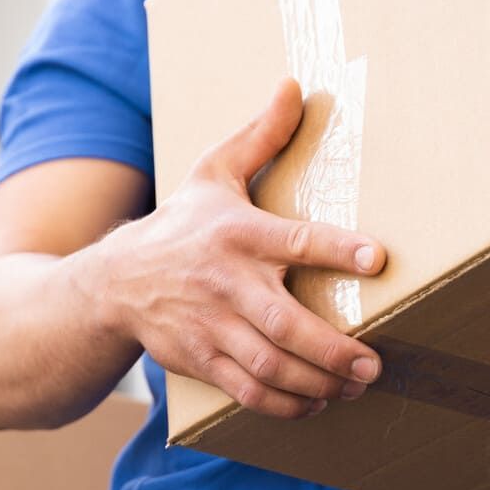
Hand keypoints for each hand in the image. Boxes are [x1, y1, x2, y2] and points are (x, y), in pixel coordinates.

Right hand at [91, 78, 387, 419]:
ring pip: (268, 365)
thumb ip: (260, 136)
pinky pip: (247, 391)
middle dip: (332, 348)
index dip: (336, 249)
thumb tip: (295, 86)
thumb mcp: (213, 173)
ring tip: (353, 386)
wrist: (113, 283)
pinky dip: (284, 404)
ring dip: (315, 382)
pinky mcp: (201, 360)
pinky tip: (314, 402)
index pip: (294, 240)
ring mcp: (211, 327)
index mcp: (237, 233)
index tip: (377, 258)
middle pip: (282, 322)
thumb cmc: (179, 225)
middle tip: (373, 363)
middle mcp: (225, 283)